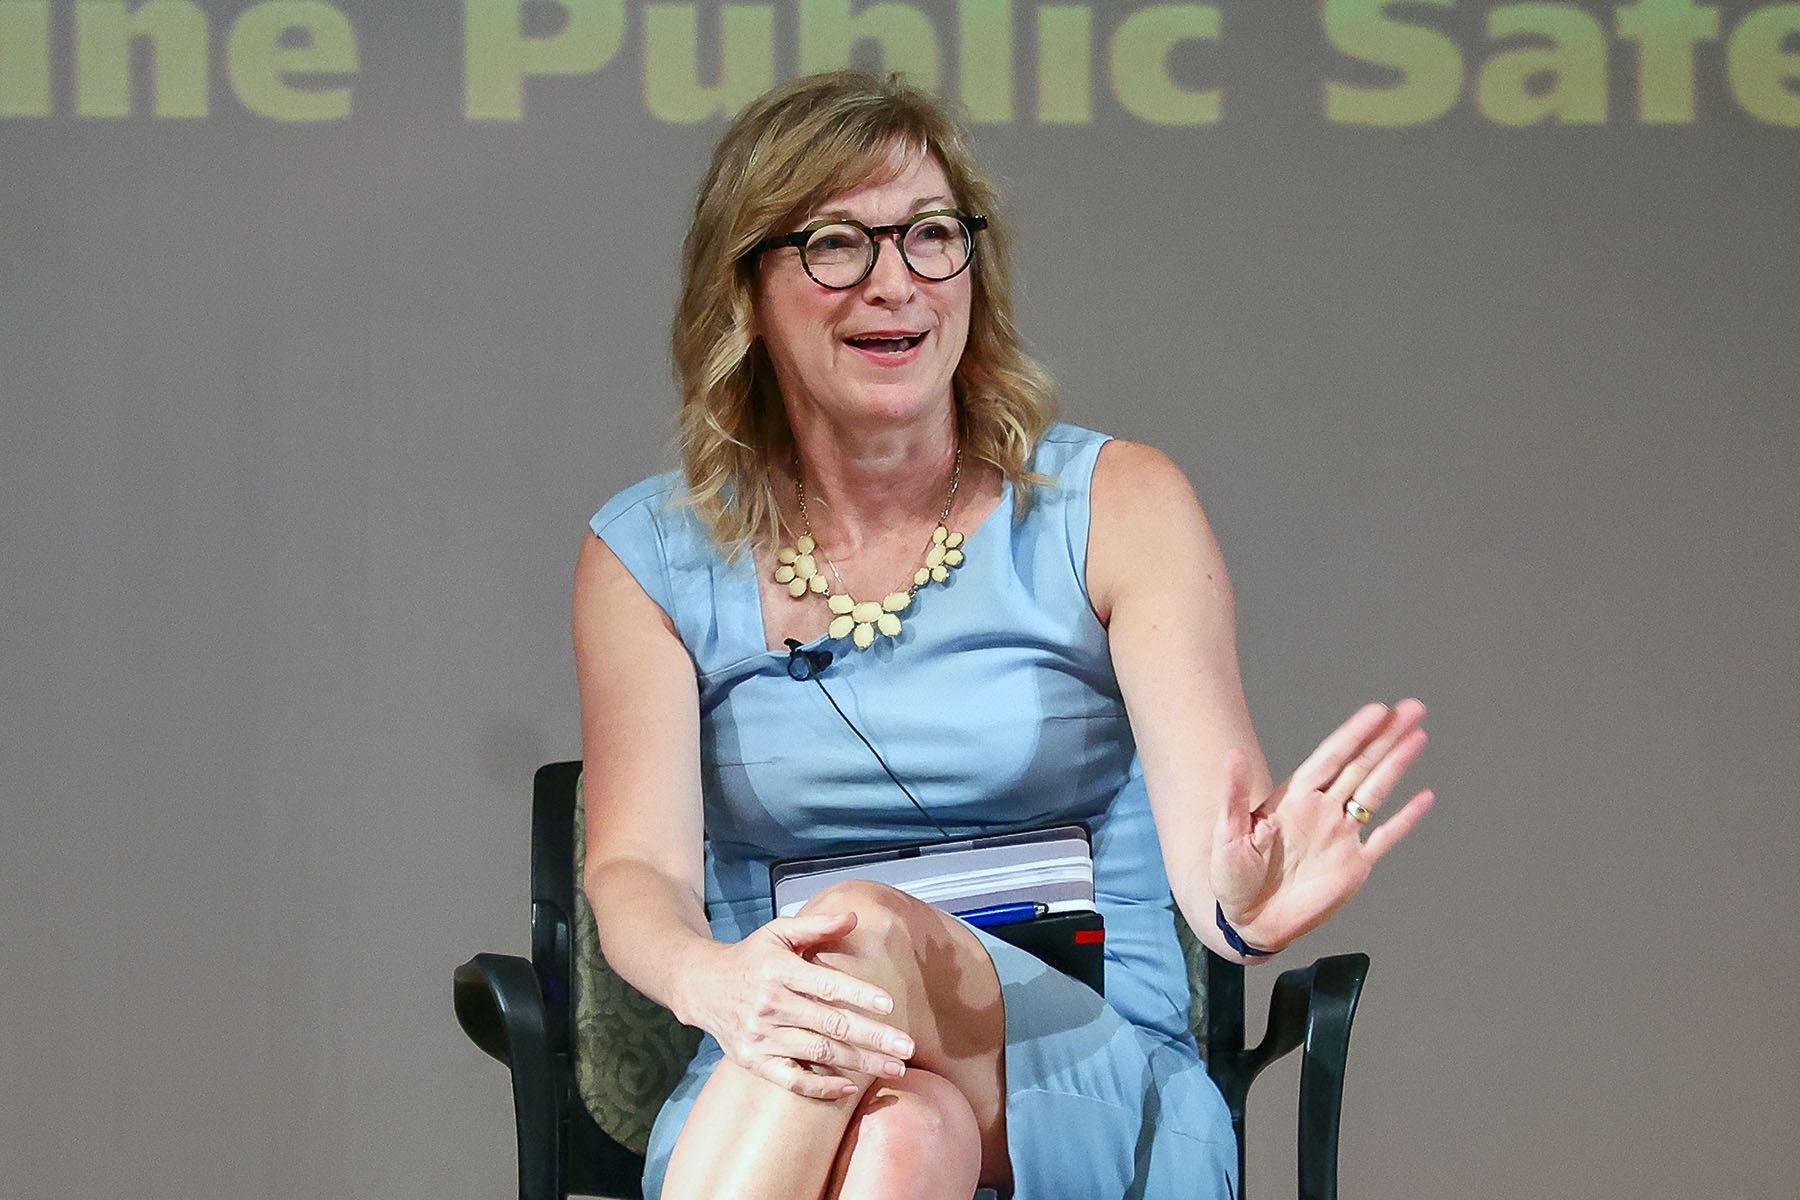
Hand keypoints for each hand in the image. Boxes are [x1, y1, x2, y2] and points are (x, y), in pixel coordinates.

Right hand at [671, 911, 915, 1099]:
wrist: (702, 986)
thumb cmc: (750, 957)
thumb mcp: (778, 932)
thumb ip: (817, 925)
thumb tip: (853, 916)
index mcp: (779, 971)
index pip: (826, 985)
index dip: (858, 995)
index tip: (889, 1005)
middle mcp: (770, 1005)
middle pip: (830, 1025)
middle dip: (872, 1037)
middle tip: (907, 1048)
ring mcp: (761, 1037)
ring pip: (818, 1054)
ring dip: (859, 1063)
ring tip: (894, 1068)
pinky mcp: (754, 1061)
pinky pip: (791, 1080)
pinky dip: (820, 1088)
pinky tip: (849, 1087)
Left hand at [1210, 699, 1434, 951]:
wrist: (1248, 921)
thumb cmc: (1230, 875)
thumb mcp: (1227, 833)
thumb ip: (1235, 795)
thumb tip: (1232, 755)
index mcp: (1294, 798)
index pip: (1331, 757)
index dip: (1354, 733)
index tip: (1378, 710)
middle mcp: (1322, 810)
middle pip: (1361, 765)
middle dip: (1386, 737)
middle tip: (1413, 708)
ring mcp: (1340, 836)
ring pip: (1376, 792)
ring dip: (1397, 765)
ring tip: (1419, 736)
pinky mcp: (1353, 866)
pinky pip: (1385, 838)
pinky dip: (1405, 819)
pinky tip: (1424, 797)